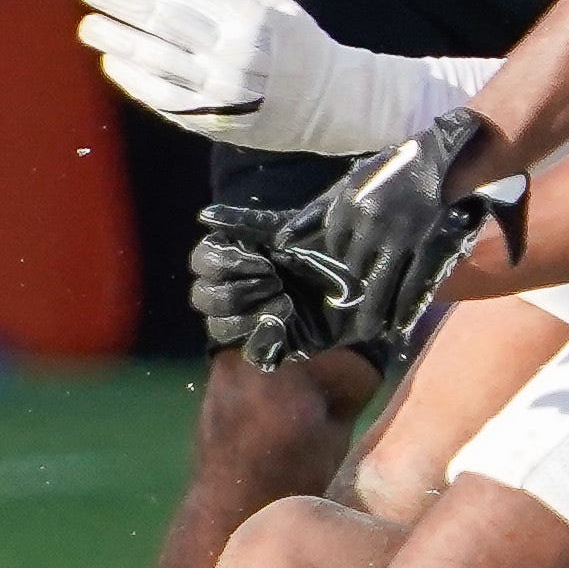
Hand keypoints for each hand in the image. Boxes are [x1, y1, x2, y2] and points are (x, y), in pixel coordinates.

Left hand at [76, 0, 487, 156]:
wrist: (331, 105)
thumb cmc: (300, 46)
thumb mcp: (272, 7)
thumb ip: (224, 1)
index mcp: (248, 21)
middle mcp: (229, 56)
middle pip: (161, 24)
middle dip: (120, 4)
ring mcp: (217, 93)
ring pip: (153, 62)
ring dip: (116, 41)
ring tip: (89, 25)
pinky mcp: (210, 120)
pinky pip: (162, 98)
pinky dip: (132, 80)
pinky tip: (113, 62)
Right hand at [189, 202, 347, 369]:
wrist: (367, 273)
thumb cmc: (328, 245)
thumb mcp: (288, 228)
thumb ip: (246, 223)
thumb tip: (204, 216)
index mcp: (235, 259)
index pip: (201, 263)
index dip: (222, 263)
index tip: (263, 259)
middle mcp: (238, 290)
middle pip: (203, 298)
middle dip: (235, 291)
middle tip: (275, 281)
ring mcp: (254, 320)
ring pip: (219, 328)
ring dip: (246, 315)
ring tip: (287, 302)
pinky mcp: (277, 344)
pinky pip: (252, 352)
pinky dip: (261, 338)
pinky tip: (285, 322)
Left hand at [273, 112, 517, 355]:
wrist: (440, 159)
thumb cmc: (391, 168)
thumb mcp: (350, 182)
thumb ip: (316, 211)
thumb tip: (282, 239)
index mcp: (348, 205)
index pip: (333, 244)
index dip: (339, 256)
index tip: (345, 264)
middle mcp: (369, 224)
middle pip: (354, 266)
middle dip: (356, 280)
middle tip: (355, 298)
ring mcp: (400, 239)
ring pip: (380, 284)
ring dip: (373, 310)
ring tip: (368, 332)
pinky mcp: (426, 247)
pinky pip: (412, 285)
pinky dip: (405, 309)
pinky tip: (398, 327)